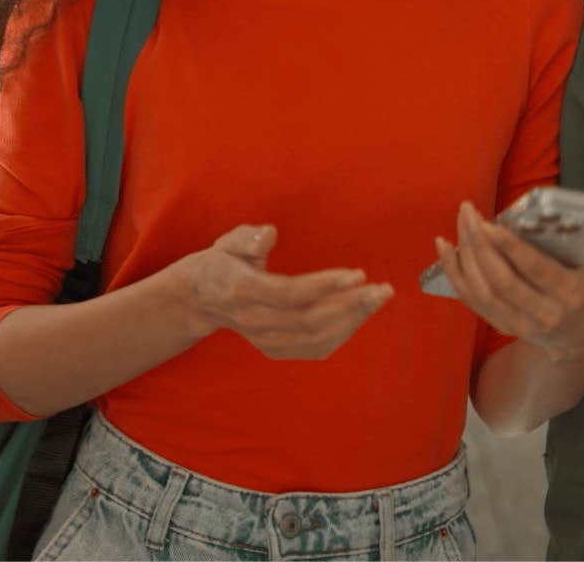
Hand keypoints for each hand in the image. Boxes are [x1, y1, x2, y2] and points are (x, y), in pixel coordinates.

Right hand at [163, 224, 392, 359]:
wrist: (201, 299)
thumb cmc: (222, 263)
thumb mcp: (227, 243)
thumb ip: (247, 239)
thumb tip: (269, 234)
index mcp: (243, 292)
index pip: (290, 294)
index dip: (325, 286)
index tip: (357, 274)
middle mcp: (255, 321)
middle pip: (309, 320)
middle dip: (351, 305)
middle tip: (382, 288)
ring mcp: (266, 340)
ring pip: (316, 338)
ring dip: (353, 319)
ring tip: (379, 297)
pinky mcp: (276, 349)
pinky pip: (316, 347)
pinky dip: (343, 332)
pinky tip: (361, 313)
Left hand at [433, 201, 583, 360]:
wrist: (579, 339)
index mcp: (571, 296)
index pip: (536, 272)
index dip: (512, 250)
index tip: (492, 225)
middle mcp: (543, 314)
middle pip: (502, 280)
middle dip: (481, 245)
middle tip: (469, 212)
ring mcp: (519, 323)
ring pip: (482, 291)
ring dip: (464, 257)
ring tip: (459, 223)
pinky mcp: (501, 325)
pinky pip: (471, 300)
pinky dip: (454, 274)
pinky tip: (445, 247)